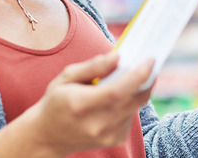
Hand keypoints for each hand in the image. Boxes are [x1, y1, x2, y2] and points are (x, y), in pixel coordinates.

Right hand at [12, 52, 153, 156]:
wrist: (47, 136)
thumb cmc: (56, 102)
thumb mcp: (66, 77)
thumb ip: (93, 67)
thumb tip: (118, 57)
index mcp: (81, 105)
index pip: (117, 91)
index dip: (138, 75)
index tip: (150, 60)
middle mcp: (97, 124)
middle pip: (133, 99)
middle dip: (146, 79)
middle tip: (149, 64)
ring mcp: (108, 136)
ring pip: (135, 107)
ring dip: (136, 91)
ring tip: (129, 78)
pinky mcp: (116, 140)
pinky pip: (131, 116)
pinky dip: (130, 103)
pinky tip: (117, 99)